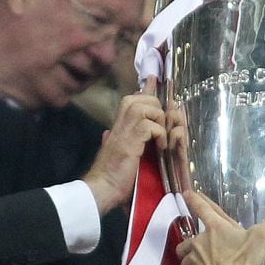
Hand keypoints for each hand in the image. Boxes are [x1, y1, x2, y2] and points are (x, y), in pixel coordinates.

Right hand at [83, 80, 165, 214]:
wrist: (102, 187)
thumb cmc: (109, 175)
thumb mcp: (114, 153)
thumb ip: (113, 140)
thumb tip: (107, 133)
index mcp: (118, 123)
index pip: (134, 98)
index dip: (146, 88)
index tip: (153, 77)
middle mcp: (120, 120)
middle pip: (145, 97)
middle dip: (159, 110)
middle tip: (162, 131)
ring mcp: (125, 127)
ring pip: (150, 107)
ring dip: (160, 122)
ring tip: (161, 140)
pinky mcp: (131, 137)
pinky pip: (152, 124)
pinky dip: (160, 135)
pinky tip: (160, 147)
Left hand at [176, 191, 264, 264]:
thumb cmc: (243, 259)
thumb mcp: (261, 238)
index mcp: (216, 227)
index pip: (203, 208)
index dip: (196, 199)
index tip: (186, 192)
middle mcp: (200, 239)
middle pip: (190, 235)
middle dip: (191, 239)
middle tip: (194, 244)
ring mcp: (194, 256)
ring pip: (184, 253)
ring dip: (188, 256)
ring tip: (194, 261)